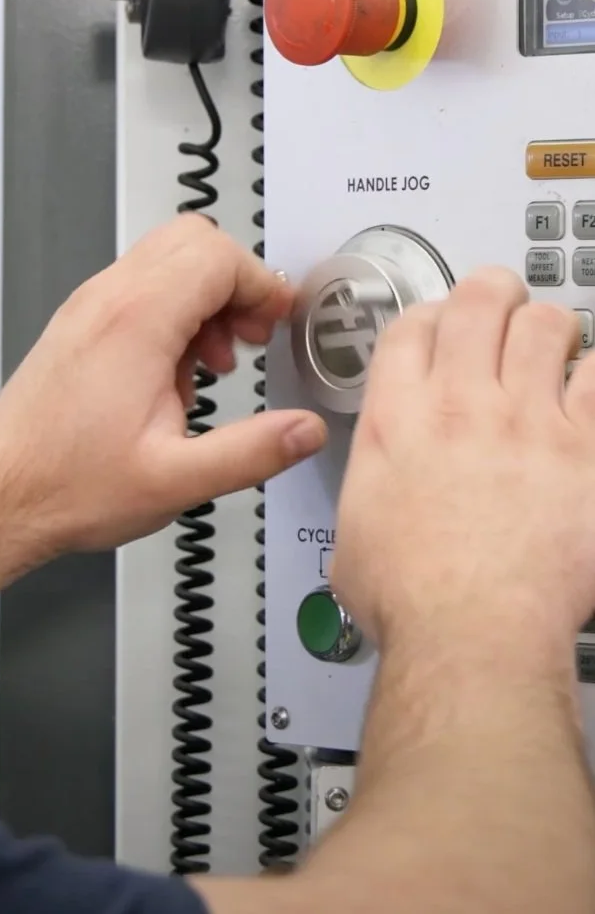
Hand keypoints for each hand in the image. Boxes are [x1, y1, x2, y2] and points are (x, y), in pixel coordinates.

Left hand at [0, 214, 326, 555]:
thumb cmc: (67, 485)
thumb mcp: (177, 480)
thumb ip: (251, 452)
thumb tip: (305, 431)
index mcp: (135, 323)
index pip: (216, 255)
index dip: (260, 284)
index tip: (277, 322)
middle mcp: (105, 301)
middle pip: (188, 241)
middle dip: (234, 282)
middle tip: (250, 337)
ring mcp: (85, 309)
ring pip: (161, 261)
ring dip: (202, 299)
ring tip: (213, 365)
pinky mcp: (76, 327)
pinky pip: (135, 291)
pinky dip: (170, 314)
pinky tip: (174, 378)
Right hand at [332, 268, 594, 649]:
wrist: (471, 632)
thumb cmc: (410, 597)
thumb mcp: (355, 524)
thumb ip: (374, 482)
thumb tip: (382, 491)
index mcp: (395, 418)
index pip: (413, 325)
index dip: (431, 314)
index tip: (442, 326)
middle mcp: (460, 404)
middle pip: (480, 301)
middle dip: (494, 294)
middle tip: (503, 309)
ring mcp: (528, 421)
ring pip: (547, 324)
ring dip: (550, 327)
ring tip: (554, 346)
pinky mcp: (587, 449)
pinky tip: (590, 390)